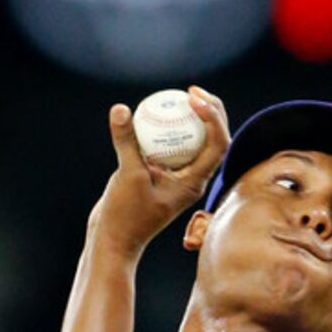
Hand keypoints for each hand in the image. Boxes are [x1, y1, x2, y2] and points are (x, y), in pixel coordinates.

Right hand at [89, 87, 229, 258]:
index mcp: (195, 183)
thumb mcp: (127, 176)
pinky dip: (169, 128)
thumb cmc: (124, 216)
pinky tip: (155, 111)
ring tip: (180, 95)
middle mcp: (192, 180)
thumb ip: (127, 141)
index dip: (213, 117)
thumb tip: (120, 109)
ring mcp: (178, 178)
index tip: (192, 99)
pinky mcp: (162, 176)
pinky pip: (172, 145)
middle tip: (191, 91)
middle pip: (214, 139)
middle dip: (210, 111)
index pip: (219, 145)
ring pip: (195, 142)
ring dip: (193, 117)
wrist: (113, 241)